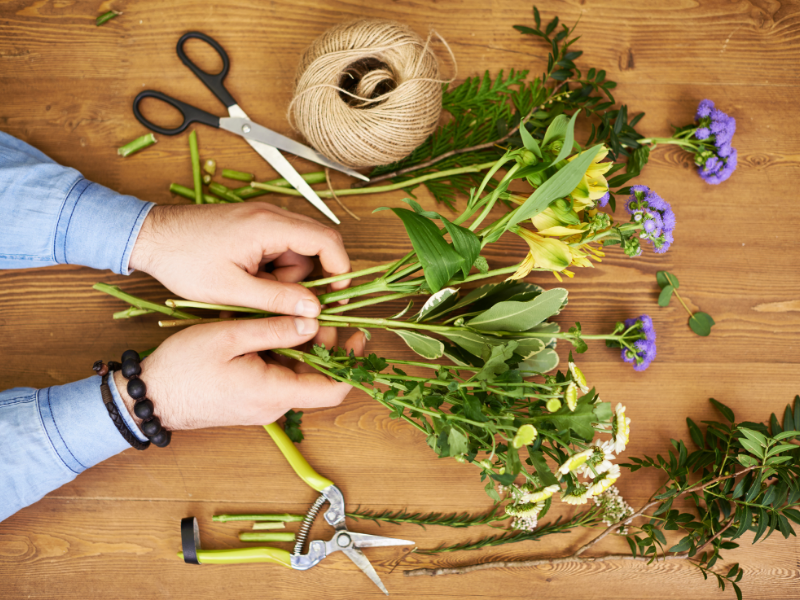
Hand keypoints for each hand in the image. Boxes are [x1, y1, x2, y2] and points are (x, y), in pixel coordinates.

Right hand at [114, 319, 366, 430]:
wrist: (149, 398)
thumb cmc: (183, 367)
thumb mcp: (230, 335)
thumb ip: (275, 329)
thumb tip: (312, 322)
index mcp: (275, 392)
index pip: (333, 390)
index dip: (352, 364)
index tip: (358, 334)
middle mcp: (275, 405)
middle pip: (318, 377)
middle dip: (325, 343)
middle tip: (317, 309)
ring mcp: (263, 405)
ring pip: (298, 374)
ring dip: (303, 346)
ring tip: (293, 312)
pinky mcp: (252, 399)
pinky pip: (280, 376)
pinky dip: (284, 353)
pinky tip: (273, 328)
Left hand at [129, 203, 350, 316]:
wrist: (150, 237)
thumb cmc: (184, 261)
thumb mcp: (232, 290)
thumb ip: (278, 299)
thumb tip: (314, 310)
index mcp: (270, 225)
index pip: (326, 240)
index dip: (340, 269)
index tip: (337, 297)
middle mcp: (271, 215)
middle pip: (314, 247)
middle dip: (306, 279)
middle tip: (288, 305)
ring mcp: (262, 219)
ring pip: (295, 252)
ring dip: (284, 278)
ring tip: (251, 293)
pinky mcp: (252, 226)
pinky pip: (278, 250)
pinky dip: (271, 270)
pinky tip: (247, 282)